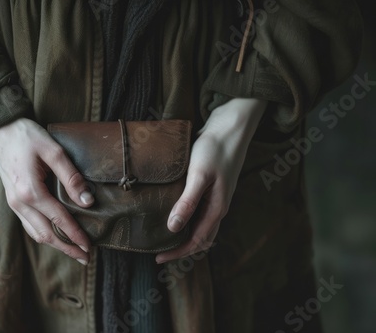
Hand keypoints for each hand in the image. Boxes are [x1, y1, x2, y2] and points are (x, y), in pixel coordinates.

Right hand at [0, 118, 93, 264]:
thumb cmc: (26, 136)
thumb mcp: (53, 151)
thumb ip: (71, 178)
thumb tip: (87, 202)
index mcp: (30, 192)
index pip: (59, 221)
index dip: (76, 236)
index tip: (90, 247)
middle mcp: (19, 203)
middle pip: (46, 235)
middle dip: (67, 248)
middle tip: (85, 257)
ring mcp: (13, 203)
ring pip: (35, 233)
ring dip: (55, 244)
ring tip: (73, 250)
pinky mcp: (12, 200)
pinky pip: (28, 224)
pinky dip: (43, 234)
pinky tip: (55, 235)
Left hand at [156, 98, 266, 263]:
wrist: (229, 127)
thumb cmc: (215, 149)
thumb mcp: (199, 175)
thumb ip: (188, 202)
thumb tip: (173, 228)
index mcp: (216, 208)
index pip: (197, 241)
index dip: (178, 253)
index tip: (158, 259)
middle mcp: (217, 207)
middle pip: (200, 238)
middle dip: (181, 249)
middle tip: (159, 253)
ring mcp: (215, 198)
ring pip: (200, 226)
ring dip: (184, 236)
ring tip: (164, 237)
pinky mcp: (210, 187)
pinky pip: (198, 212)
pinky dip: (187, 219)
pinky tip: (172, 213)